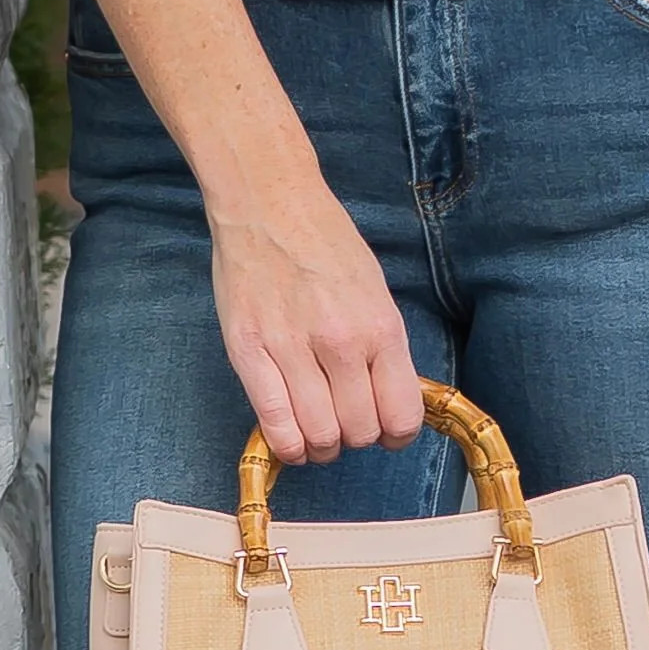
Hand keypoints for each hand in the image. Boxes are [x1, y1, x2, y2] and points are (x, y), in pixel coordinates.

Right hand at [209, 181, 420, 466]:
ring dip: (322, 447)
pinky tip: (292, 440)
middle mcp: (340, 343)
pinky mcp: (248, 352)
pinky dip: (288, 446)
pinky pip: (274, 424)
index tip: (387, 432)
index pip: (401, 416)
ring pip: (319, 437)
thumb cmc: (326, 242)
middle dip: (357, 438)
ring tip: (318, 433)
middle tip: (346, 422)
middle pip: (359, 432)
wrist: (269, 203)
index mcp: (381, 327)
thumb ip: (384, 348)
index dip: (396, 435)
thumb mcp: (376, 291)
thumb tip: (389, 401)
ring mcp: (291, 349)